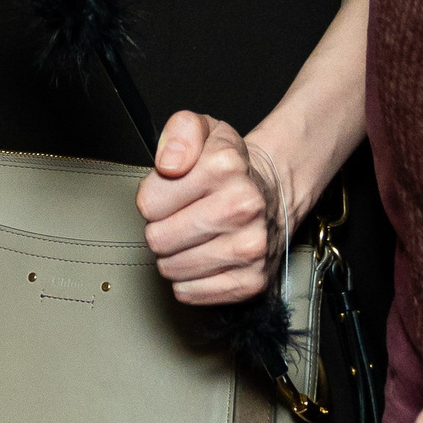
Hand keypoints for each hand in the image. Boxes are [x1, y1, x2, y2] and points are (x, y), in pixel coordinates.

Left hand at [138, 111, 284, 305]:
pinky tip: (203, 257)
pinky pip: (191, 292)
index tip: (171, 192)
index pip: (148, 202)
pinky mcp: (252, 281)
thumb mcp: (204, 130)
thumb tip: (169, 165)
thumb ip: (180, 132)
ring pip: (172, 269)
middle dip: (161, 228)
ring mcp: (250, 248)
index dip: (153, 197)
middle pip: (158, 238)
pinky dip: (189, 280)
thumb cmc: (230, 165)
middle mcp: (243, 208)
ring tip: (193, 236)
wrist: (273, 192)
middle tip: (181, 216)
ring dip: (174, 255)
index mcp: (225, 167)